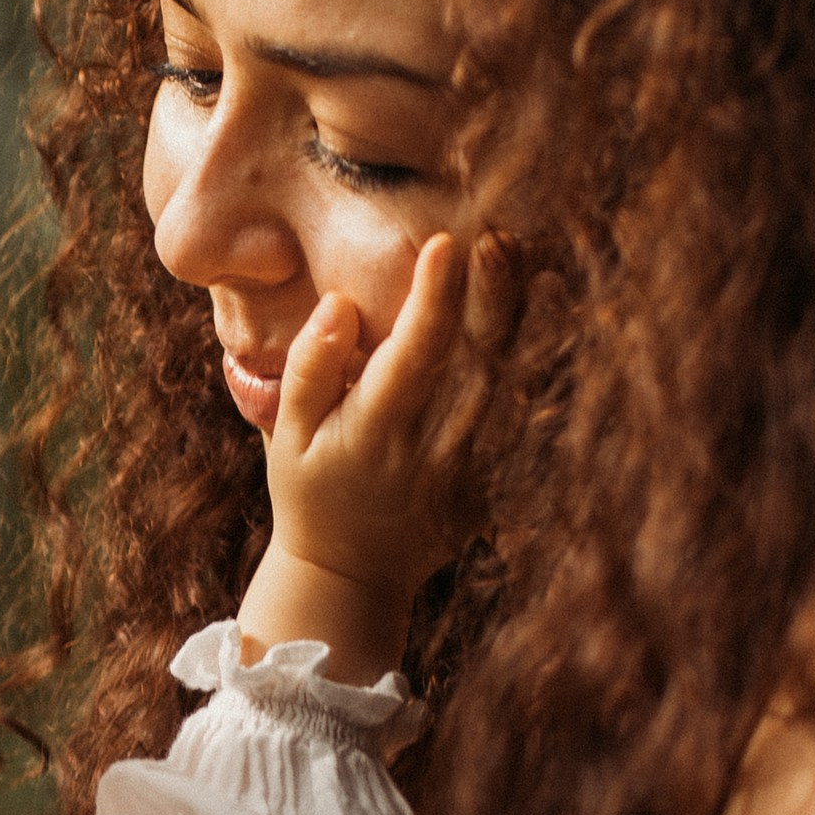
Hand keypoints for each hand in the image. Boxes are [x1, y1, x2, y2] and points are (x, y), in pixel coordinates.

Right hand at [241, 231, 510, 681]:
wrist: (347, 578)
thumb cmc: (308, 494)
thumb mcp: (285, 437)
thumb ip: (309, 370)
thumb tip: (339, 306)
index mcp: (374, 432)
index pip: (414, 355)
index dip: (434, 298)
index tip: (444, 241)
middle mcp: (429, 448)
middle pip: (476, 364)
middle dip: (492, 297)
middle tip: (497, 236)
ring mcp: (465, 465)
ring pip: (503, 383)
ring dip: (515, 319)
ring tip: (521, 258)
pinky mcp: (486, 476)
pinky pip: (511, 410)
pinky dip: (522, 358)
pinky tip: (529, 310)